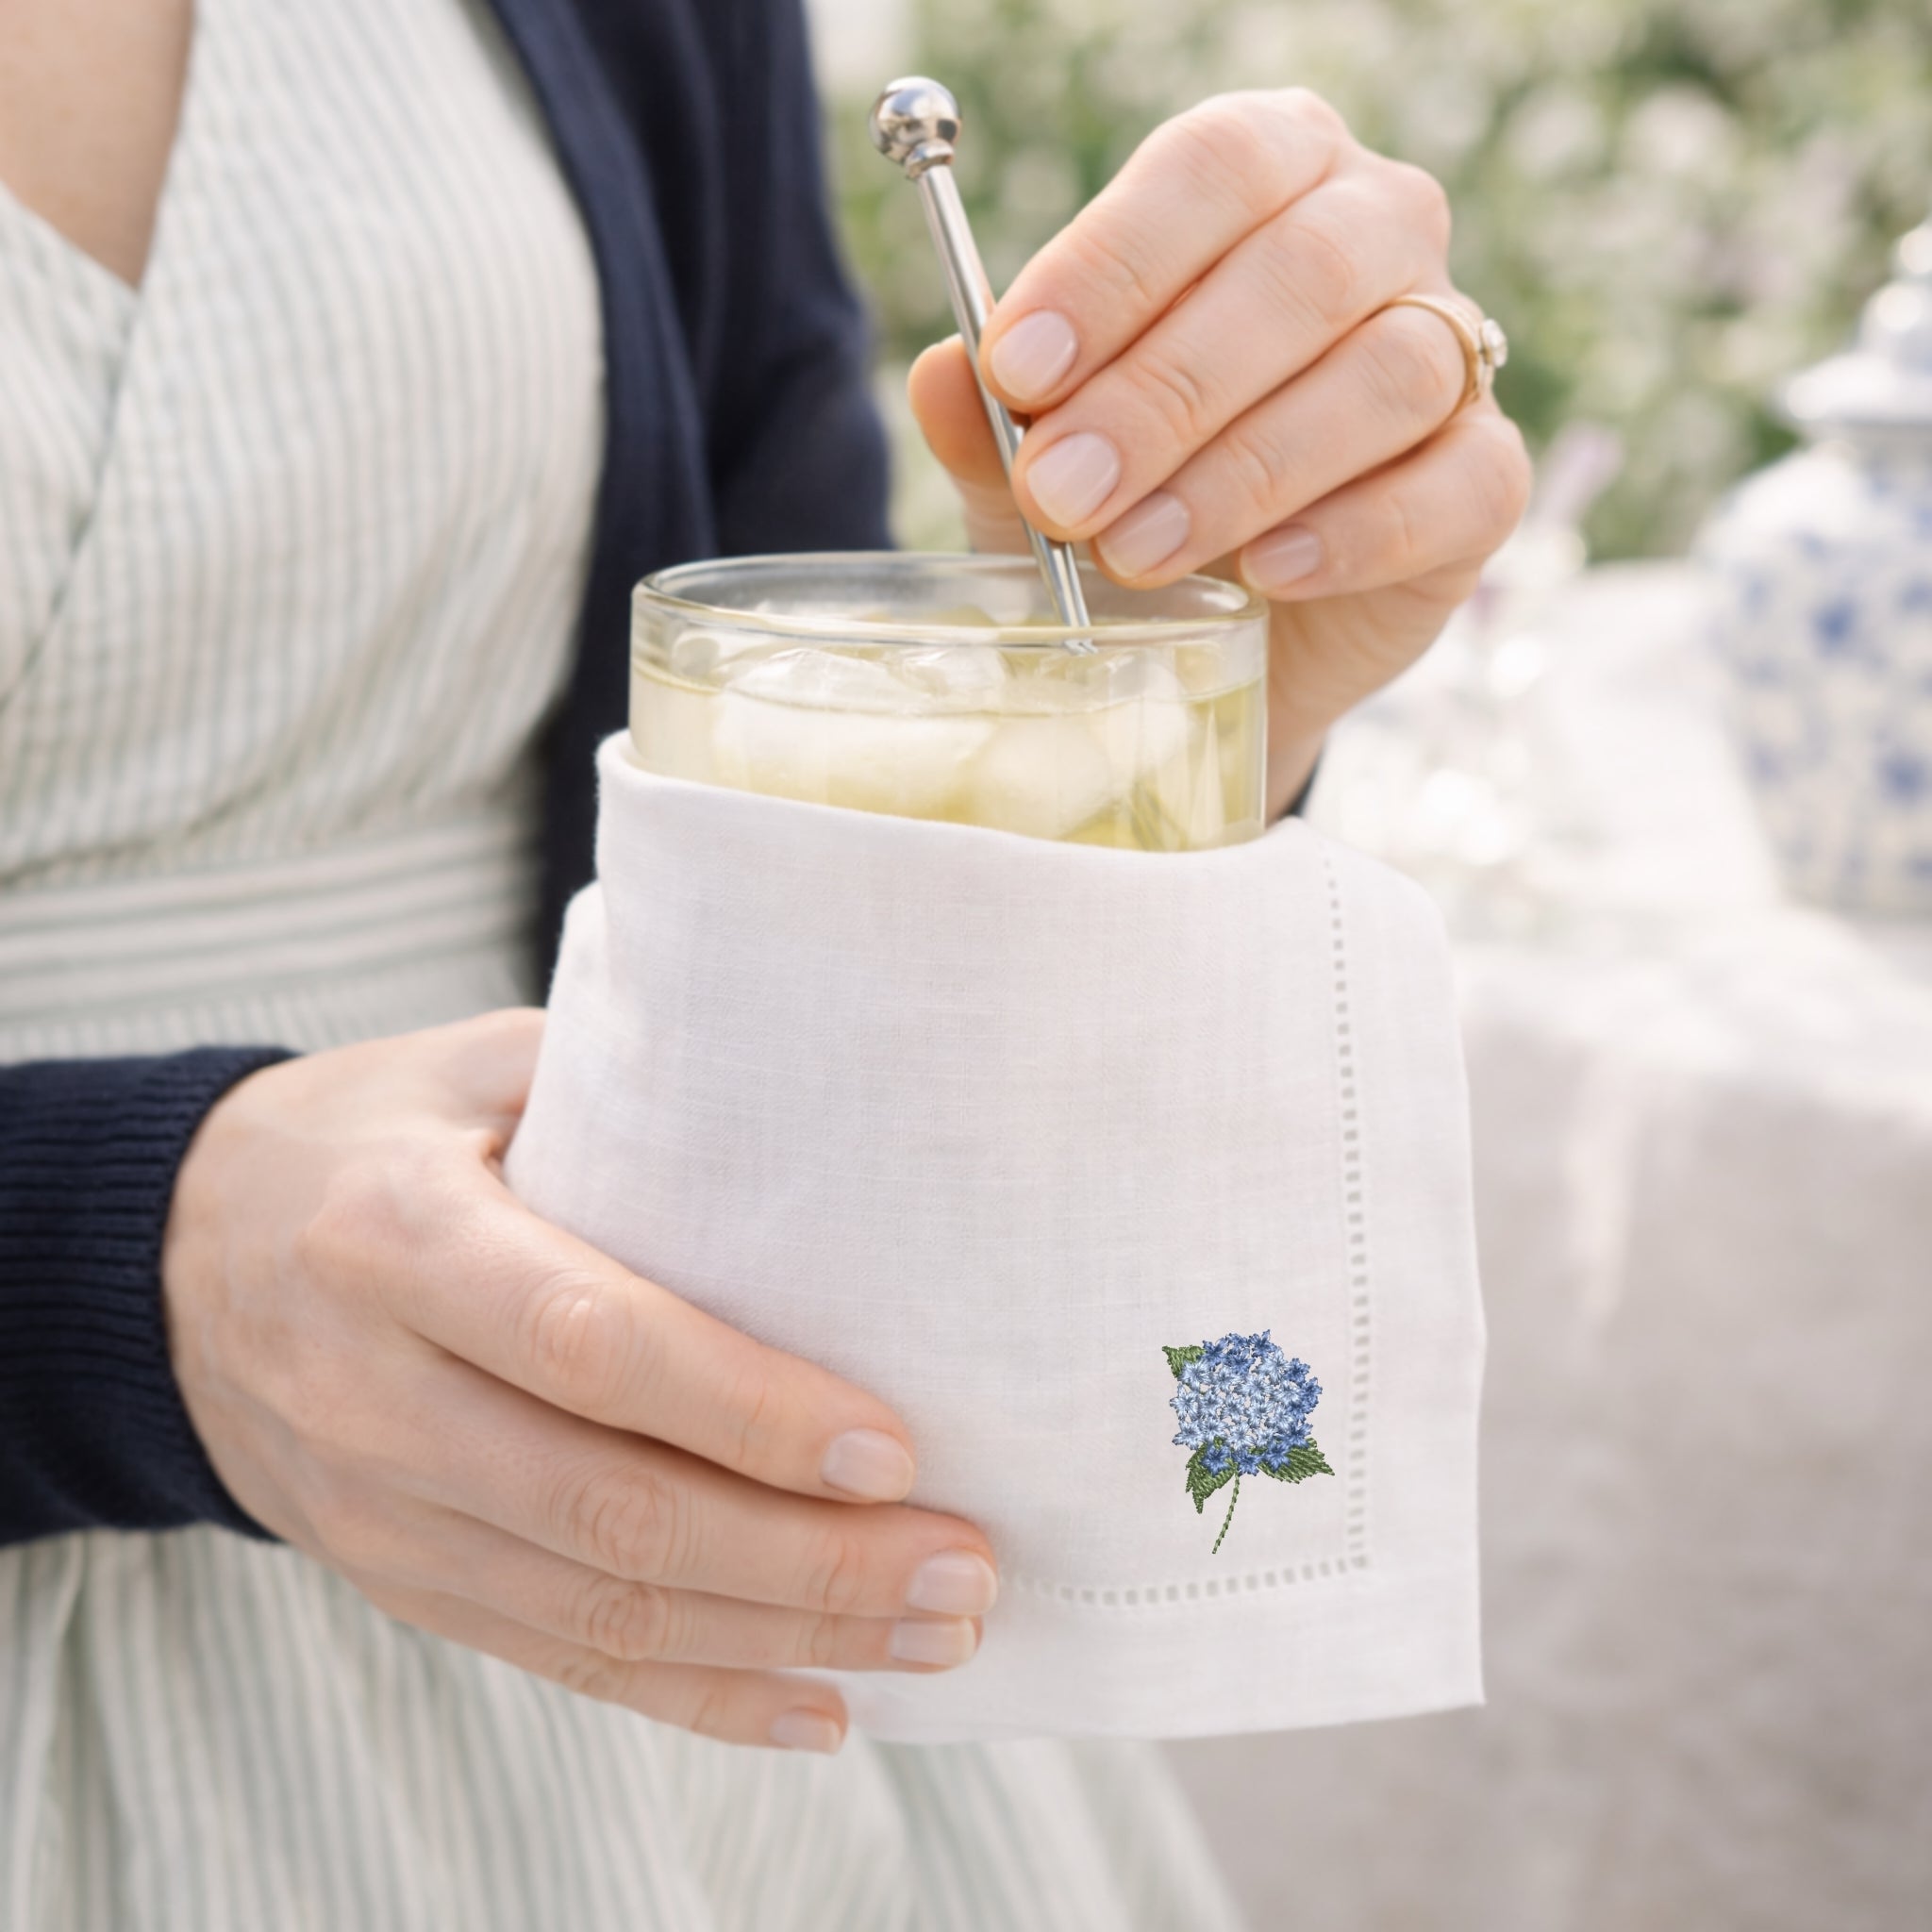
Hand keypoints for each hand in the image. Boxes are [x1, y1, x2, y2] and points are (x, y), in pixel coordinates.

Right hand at [161, 1010, 996, 1753]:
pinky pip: (558, 1660)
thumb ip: (628, 1088)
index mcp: (397, 1235)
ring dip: (786, 1639)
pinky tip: (822, 1708)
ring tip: (938, 1636)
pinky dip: (699, 1697)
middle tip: (965, 1570)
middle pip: (610, 1512)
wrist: (179, 1259)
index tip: (893, 1449)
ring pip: (600, 1612)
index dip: (742, 1408)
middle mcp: (374, 1390)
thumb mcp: (477, 1070)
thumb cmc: (379, 1136)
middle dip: (807, 1562)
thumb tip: (835, 1103)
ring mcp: (377, 1510)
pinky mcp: (399, 1579)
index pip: (586, 1343)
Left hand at [909, 88, 1532, 816]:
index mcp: (1266, 173)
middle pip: (1303, 268)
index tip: (1013, 371)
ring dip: (1246, 470)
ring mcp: (1450, 353)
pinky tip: (1264, 575)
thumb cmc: (1129, 501)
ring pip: (1386, 372)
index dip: (1113, 262)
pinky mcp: (1484, 480)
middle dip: (1163, 391)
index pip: (1213, 167)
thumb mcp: (1035, 465)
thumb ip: (991, 421)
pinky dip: (1353, 533)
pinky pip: (1456, 486)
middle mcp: (1376, 233)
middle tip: (1061, 495)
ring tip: (1137, 551)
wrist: (1222, 637)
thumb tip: (940, 375)